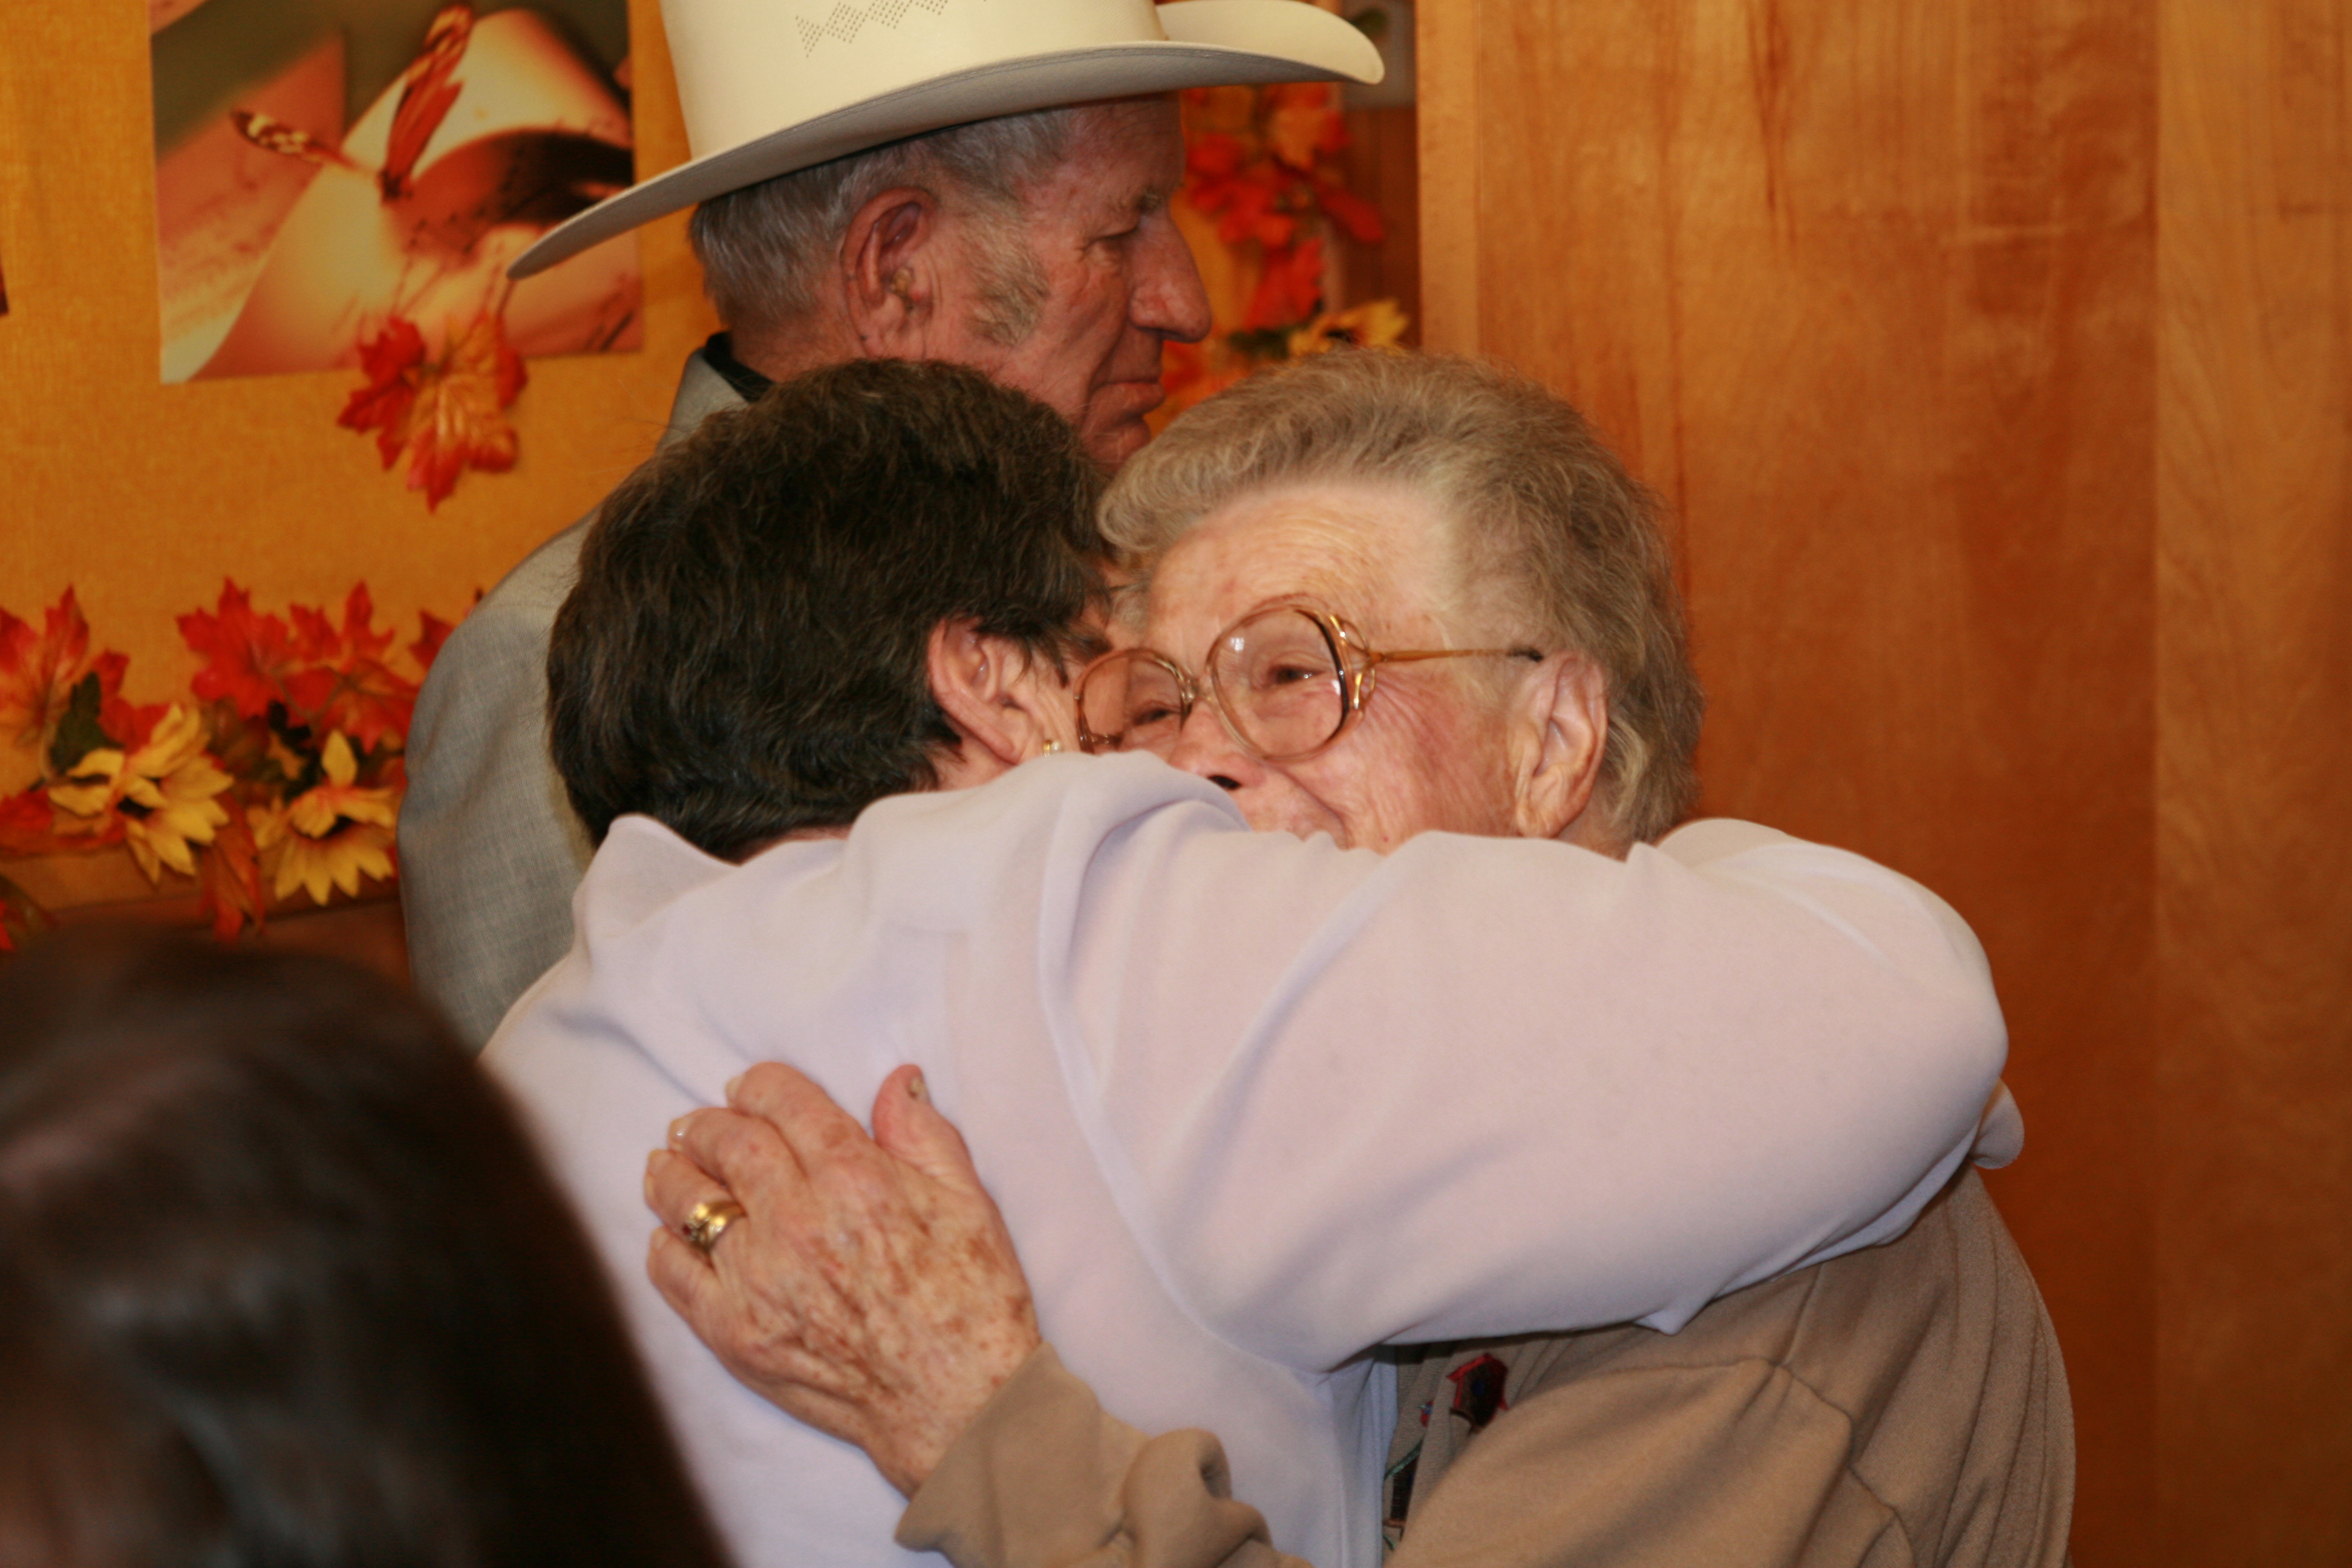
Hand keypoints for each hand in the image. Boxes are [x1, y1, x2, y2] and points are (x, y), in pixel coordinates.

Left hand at [645, 1063, 1041, 1495]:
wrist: (958, 1403)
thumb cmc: (973, 1301)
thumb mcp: (968, 1201)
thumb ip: (923, 1134)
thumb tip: (896, 1080)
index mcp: (855, 1178)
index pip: (783, 1102)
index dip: (758, 1085)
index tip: (748, 1088)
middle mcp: (798, 1221)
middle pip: (727, 1145)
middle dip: (708, 1124)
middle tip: (699, 1124)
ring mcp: (759, 1280)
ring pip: (689, 1204)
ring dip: (671, 1174)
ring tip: (668, 1163)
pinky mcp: (736, 1334)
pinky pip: (675, 1277)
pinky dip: (663, 1247)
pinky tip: (667, 1235)